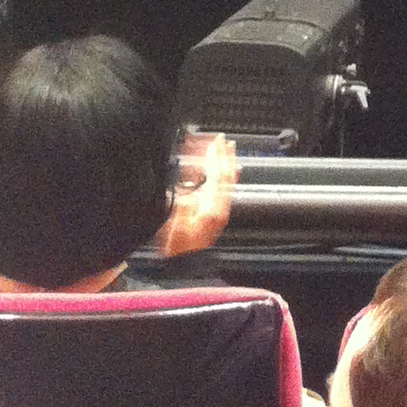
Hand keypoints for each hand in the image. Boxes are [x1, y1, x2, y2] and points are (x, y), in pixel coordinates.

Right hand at [155, 132, 236, 256]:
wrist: (186, 267)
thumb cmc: (179, 249)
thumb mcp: (176, 227)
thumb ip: (181, 207)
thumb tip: (183, 190)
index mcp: (212, 209)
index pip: (217, 177)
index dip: (216, 159)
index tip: (214, 143)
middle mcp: (220, 208)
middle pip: (226, 176)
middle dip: (224, 157)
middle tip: (223, 140)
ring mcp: (219, 210)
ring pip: (227, 182)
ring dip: (227, 164)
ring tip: (229, 149)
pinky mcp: (215, 213)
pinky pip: (224, 190)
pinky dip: (226, 177)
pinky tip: (230, 171)